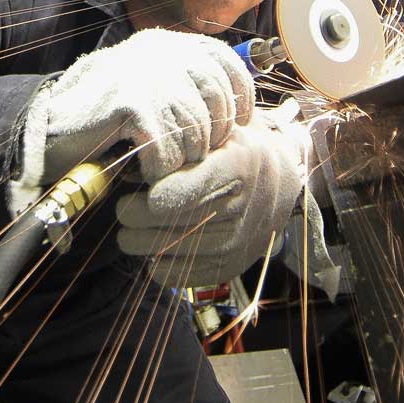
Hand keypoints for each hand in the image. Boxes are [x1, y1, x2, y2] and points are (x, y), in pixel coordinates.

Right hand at [9, 28, 253, 214]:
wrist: (48, 129)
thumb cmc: (104, 116)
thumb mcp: (151, 88)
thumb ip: (188, 85)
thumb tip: (241, 105)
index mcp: (167, 43)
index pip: (226, 62)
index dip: (239, 97)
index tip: (238, 124)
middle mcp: (159, 52)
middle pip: (216, 100)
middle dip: (211, 137)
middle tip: (188, 156)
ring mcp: (144, 76)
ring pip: (195, 130)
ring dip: (181, 158)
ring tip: (160, 165)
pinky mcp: (131, 103)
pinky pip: (168, 149)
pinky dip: (159, 169)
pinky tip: (143, 170)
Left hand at [115, 104, 308, 286]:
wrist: (280, 182)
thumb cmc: (235, 148)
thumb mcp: (217, 128)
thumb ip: (181, 137)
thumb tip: (136, 154)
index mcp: (237, 166)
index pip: (180, 193)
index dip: (152, 194)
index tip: (138, 185)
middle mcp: (239, 209)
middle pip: (166, 223)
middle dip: (134, 215)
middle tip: (123, 206)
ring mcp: (235, 243)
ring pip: (165, 251)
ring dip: (137, 240)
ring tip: (130, 226)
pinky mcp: (227, 269)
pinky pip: (175, 274)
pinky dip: (155, 262)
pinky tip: (154, 243)